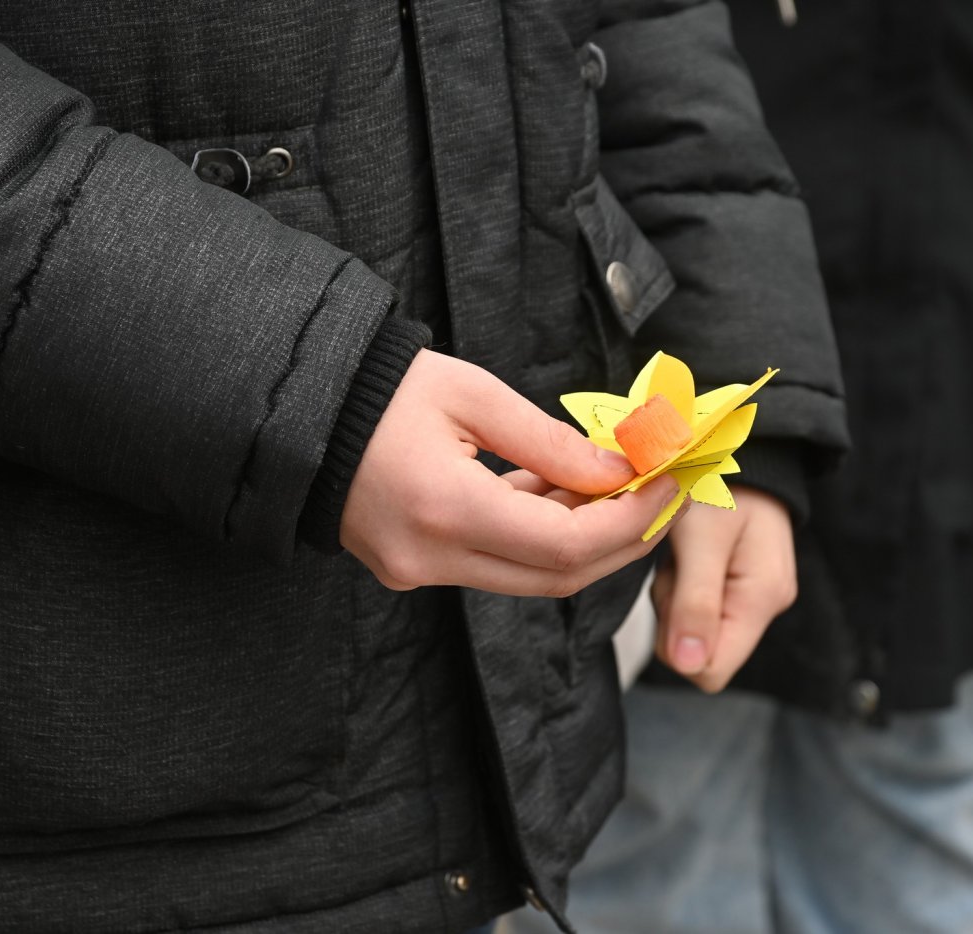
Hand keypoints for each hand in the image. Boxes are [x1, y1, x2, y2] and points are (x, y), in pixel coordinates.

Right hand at [341, 350, 684, 595]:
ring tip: (612, 487)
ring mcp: (417, 572)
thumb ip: (551, 443)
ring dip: (580, 540)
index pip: (565, 545)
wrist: (305, 412)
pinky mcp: (411, 571)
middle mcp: (430, 557)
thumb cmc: (384, 390)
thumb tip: (620, 475)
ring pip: (528, 578)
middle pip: (555, 577)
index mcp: (445, 508)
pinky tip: (558, 495)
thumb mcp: (474, 396)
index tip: (667, 489)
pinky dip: (536, 538)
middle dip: (619, 541)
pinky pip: (494, 567)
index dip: (628, 523)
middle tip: (660, 499)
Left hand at [651, 487, 795, 691]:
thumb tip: (689, 667)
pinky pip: (696, 606)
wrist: (738, 443)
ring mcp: (752, 595)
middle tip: (676, 562)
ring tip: (682, 550)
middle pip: (698, 651)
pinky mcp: (739, 584)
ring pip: (691, 629)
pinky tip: (686, 551)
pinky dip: (680, 583)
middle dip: (674, 614)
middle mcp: (764, 605)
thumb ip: (696, 603)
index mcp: (761, 599)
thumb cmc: (719, 481)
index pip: (711, 670)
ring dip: (674, 595)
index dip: (678, 643)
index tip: (675, 589)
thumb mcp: (702, 538)